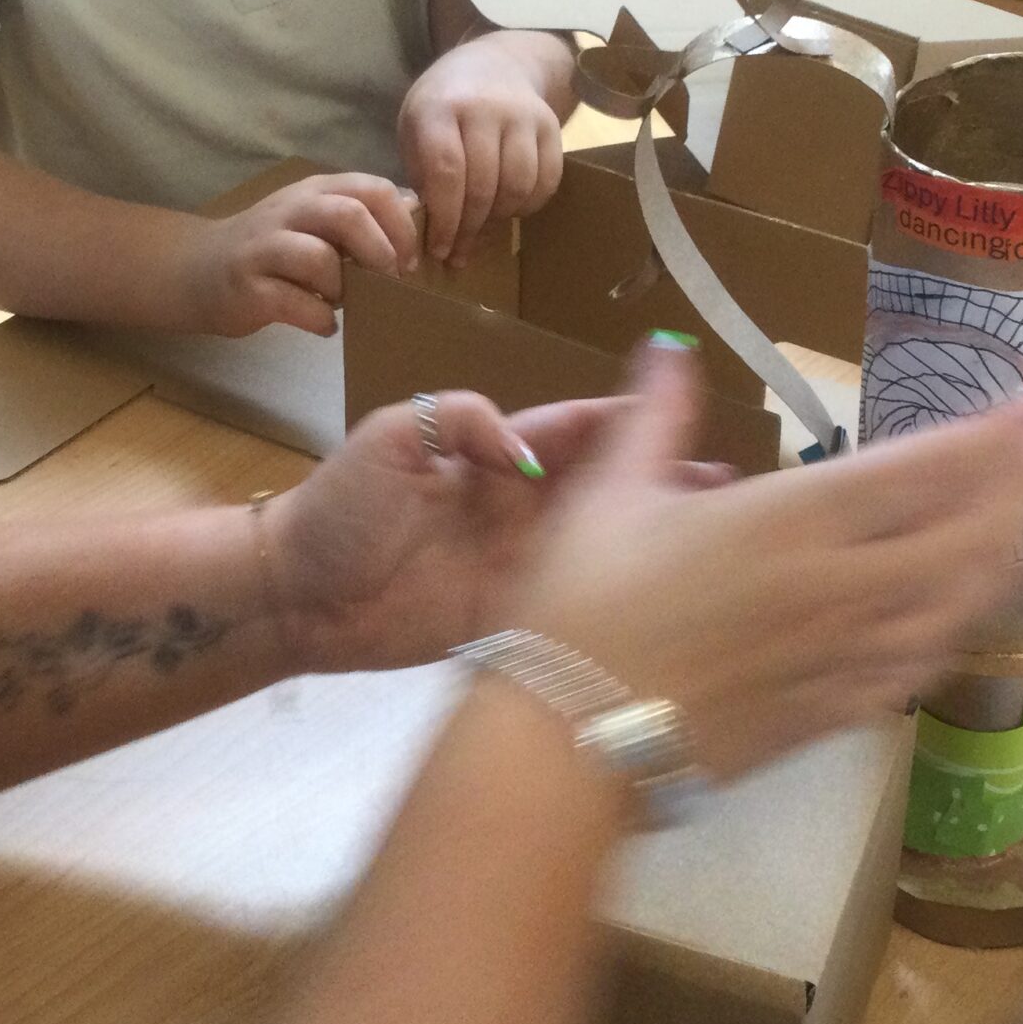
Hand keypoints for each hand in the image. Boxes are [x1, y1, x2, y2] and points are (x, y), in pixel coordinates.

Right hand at [172, 172, 416, 336]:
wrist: (197, 270)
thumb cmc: (271, 249)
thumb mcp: (313, 220)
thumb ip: (359, 214)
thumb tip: (416, 212)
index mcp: (315, 191)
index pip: (372, 189)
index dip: (401, 225)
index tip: (409, 259)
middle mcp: (289, 211)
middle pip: (349, 215)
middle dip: (380, 251)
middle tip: (388, 281)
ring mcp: (264, 248)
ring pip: (320, 259)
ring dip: (346, 288)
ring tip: (345, 302)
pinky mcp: (248, 287)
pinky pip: (297, 303)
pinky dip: (322, 319)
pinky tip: (325, 324)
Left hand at [268, 383, 735, 673]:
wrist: (295, 596)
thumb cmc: (338, 507)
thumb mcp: (389, 437)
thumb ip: (458, 420)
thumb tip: (523, 448)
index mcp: (493, 455)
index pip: (574, 431)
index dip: (627, 418)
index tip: (684, 404)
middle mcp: (519, 508)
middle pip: (606, 489)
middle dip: (662, 481)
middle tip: (727, 482)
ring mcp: (520, 565)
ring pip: (603, 549)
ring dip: (655, 541)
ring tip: (716, 538)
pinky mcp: (513, 619)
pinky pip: (575, 608)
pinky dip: (620, 604)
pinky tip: (667, 603)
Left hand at [398, 36, 564, 267]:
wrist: (495, 64)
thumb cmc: (444, 106)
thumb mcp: (416, 129)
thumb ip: (423, 175)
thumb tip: (437, 233)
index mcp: (440, 108)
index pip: (446, 173)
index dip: (445, 219)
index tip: (439, 248)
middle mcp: (484, 108)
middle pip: (483, 185)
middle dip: (469, 228)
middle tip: (459, 252)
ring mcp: (522, 115)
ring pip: (518, 186)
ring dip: (500, 218)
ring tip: (483, 229)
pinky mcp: (551, 125)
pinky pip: (547, 180)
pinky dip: (529, 205)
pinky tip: (510, 210)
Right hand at [503, 340, 1022, 779]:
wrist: (574, 739)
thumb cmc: (583, 608)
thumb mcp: (608, 495)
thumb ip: (655, 417)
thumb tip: (670, 350)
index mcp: (794, 518)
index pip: (923, 468)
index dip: (990, 434)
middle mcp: (842, 585)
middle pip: (964, 533)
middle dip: (1021, 487)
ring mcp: (846, 656)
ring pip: (956, 604)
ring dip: (1002, 558)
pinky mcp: (833, 713)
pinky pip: (917, 669)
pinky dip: (952, 634)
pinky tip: (960, 620)